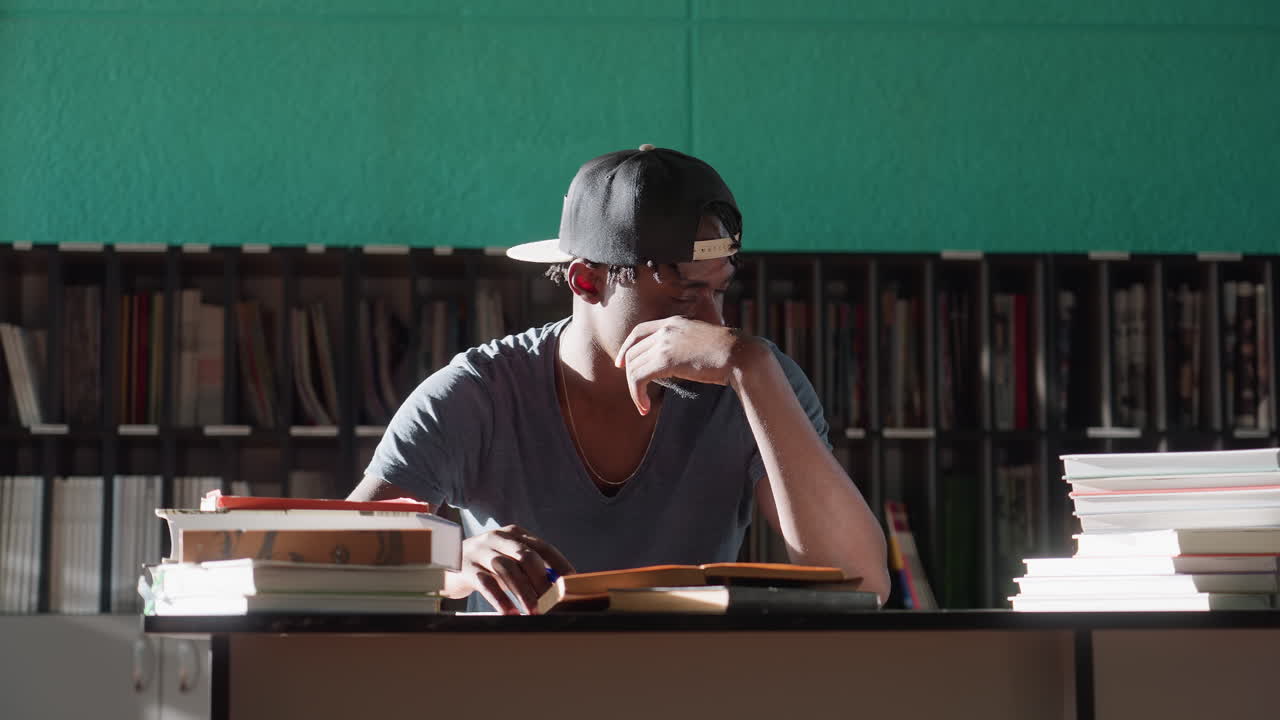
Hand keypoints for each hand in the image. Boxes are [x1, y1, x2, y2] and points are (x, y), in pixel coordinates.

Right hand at [451, 525, 575, 614]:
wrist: (445, 563)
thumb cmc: (486, 565)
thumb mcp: (508, 560)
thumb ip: (530, 568)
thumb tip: (559, 586)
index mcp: (514, 533)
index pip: (543, 547)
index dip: (559, 565)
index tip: (572, 583)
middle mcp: (498, 537)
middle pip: (526, 556)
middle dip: (542, 581)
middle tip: (552, 601)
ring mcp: (480, 551)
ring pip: (508, 570)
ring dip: (524, 594)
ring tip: (534, 612)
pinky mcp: (466, 568)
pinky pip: (486, 584)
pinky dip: (500, 600)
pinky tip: (510, 613)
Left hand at [614, 317, 750, 414]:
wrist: (739, 354)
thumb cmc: (729, 353)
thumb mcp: (704, 340)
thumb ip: (688, 345)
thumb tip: (684, 361)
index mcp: (674, 322)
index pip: (639, 331)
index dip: (626, 347)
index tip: (621, 363)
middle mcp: (666, 329)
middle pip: (632, 352)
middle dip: (629, 374)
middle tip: (636, 393)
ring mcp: (664, 343)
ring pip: (633, 367)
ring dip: (634, 390)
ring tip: (643, 405)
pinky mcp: (664, 360)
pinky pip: (638, 378)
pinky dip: (637, 395)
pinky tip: (645, 407)